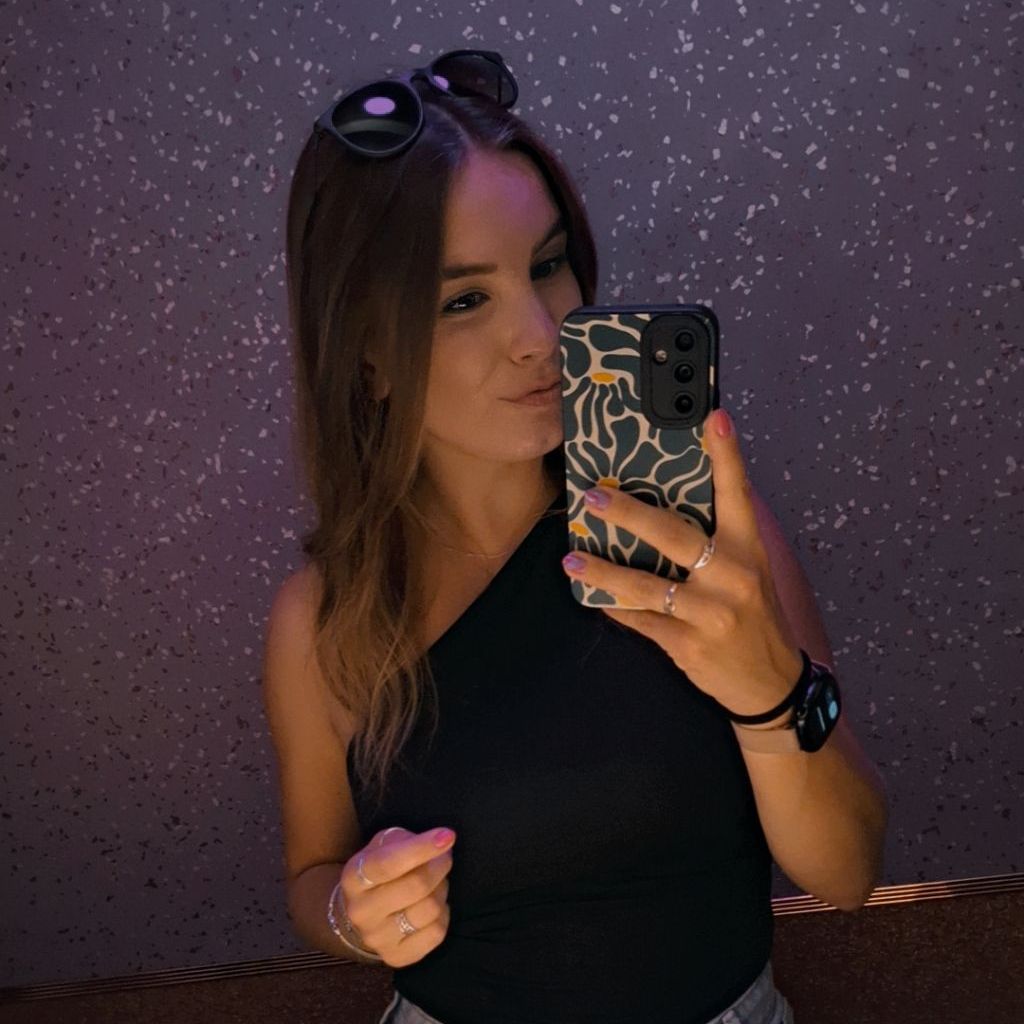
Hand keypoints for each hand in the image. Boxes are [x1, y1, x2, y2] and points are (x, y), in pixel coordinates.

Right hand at [339, 826, 455, 967]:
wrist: (360, 912)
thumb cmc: (379, 871)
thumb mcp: (382, 845)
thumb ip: (405, 840)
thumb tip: (439, 842)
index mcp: (354, 877)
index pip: (390, 863)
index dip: (422, 848)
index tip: (448, 836)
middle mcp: (361, 911)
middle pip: (416, 886)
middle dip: (440, 866)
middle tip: (444, 857)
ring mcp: (376, 938)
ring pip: (430, 909)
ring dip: (442, 889)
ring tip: (437, 882)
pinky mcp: (395, 957)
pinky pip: (436, 933)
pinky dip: (443, 914)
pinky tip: (434, 905)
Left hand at [561, 407, 802, 718]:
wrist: (770, 684)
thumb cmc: (752, 616)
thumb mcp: (747, 572)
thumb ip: (716, 540)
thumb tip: (662, 505)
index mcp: (747, 550)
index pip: (737, 493)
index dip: (726, 455)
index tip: (713, 418)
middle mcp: (732, 576)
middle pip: (673, 536)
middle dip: (629, 514)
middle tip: (593, 497)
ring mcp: (710, 613)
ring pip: (645, 586)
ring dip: (603, 571)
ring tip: (571, 559)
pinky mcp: (689, 645)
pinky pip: (640, 621)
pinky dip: (613, 608)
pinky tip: (591, 596)